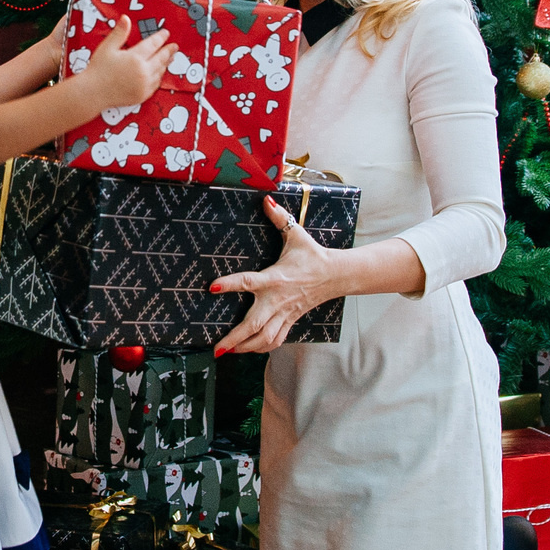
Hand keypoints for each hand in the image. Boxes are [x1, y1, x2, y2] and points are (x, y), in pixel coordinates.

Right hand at [76, 18, 171, 109]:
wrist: (93, 93)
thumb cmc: (98, 70)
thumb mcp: (107, 47)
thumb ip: (119, 33)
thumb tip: (126, 19)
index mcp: (135, 58)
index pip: (153, 44)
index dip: (161, 37)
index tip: (165, 33)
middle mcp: (143, 71)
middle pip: (161, 58)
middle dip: (168, 50)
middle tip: (174, 46)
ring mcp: (144, 85)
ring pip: (160, 71)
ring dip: (165, 63)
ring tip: (169, 58)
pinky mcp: (143, 95)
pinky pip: (156, 84)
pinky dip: (159, 77)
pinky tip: (159, 73)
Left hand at [211, 197, 336, 353]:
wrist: (336, 275)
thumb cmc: (312, 255)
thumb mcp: (296, 234)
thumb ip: (279, 218)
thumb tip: (266, 198)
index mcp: (275, 278)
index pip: (249, 282)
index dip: (231, 284)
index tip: (213, 287)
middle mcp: (277, 300)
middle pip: (254, 324)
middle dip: (234, 338)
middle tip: (217, 347)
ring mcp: (284, 313)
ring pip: (264, 338)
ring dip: (245, 348)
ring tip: (227, 351)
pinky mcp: (290, 320)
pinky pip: (276, 340)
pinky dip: (261, 348)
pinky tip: (248, 350)